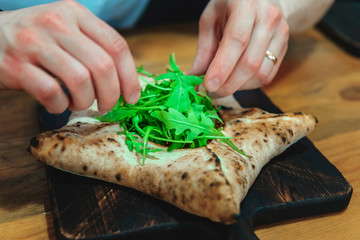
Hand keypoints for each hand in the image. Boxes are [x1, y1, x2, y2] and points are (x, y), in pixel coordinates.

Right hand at [0, 0, 139, 112]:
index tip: (132, 97)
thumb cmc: (38, 39)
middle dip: (111, 95)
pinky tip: (58, 104)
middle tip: (106, 106)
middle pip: (102, 65)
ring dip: (85, 101)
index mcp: (76, 13)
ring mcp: (34, 43)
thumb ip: (95, 47)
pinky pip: (51, 93)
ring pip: (80, 80)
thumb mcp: (68, 30)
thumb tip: (127, 81)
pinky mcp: (15, 65)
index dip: (130, 76)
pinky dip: (60, 106)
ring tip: (79, 103)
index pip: (116, 45)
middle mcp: (56, 23)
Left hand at [190, 0, 288, 96]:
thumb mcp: (211, 19)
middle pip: (250, 63)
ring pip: (260, 73)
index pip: (236, 41)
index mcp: (246, 6)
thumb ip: (204, 49)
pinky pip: (267, 76)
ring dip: (238, 87)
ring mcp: (280, 34)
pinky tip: (236, 81)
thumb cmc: (231, 7)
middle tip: (210, 92)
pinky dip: (248, 85)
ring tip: (222, 86)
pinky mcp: (284, 48)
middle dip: (228, 84)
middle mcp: (268, 19)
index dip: (222, 67)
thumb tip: (192, 77)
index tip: (208, 86)